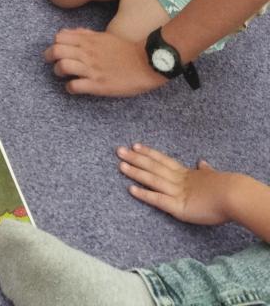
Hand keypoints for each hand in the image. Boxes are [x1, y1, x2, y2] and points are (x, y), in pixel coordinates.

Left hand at [44, 28, 165, 96]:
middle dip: (49, 57)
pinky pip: (75, 85)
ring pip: (62, 66)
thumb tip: (68, 33)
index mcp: (89, 40)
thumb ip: (85, 34)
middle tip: (52, 63)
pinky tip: (73, 87)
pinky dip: (69, 87)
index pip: (60, 37)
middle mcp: (88, 53)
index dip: (55, 44)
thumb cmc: (126, 50)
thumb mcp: (104, 36)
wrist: (147, 62)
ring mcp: (92, 69)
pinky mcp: (98, 85)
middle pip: (56, 51)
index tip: (57, 50)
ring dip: (58, 72)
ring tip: (63, 75)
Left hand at [117, 144, 235, 224]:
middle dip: (135, 158)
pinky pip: (157, 200)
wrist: (233, 195)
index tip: (135, 145)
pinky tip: (131, 189)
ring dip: (135, 172)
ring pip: (152, 179)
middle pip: (153, 166)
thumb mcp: (213, 176)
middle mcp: (178, 179)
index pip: (163, 160)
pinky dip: (144, 194)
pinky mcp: (178, 207)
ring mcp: (176, 192)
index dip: (149, 153)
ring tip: (120, 164)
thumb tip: (202, 162)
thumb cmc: (226, 188)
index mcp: (186, 173)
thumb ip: (205, 170)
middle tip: (118, 150)